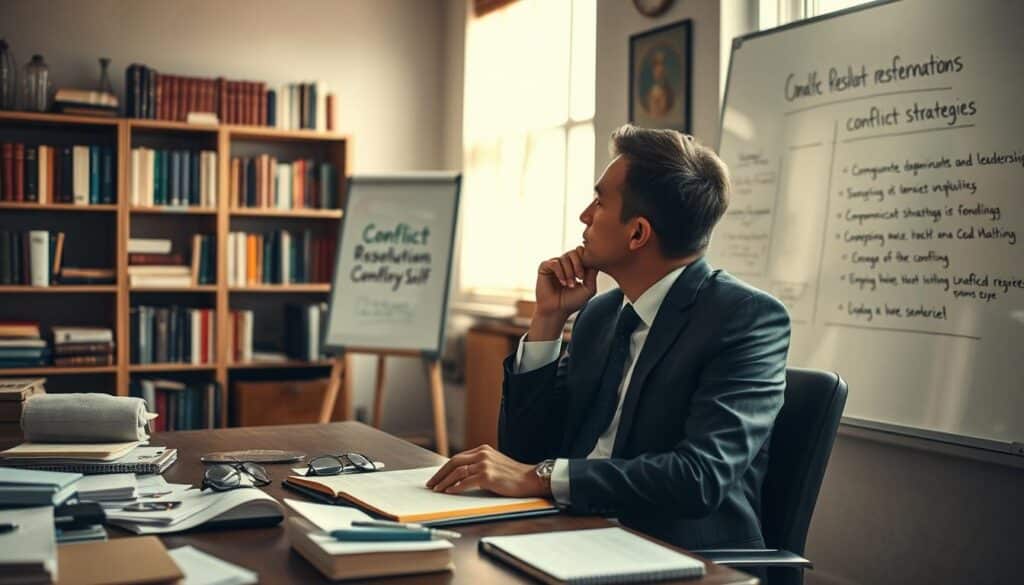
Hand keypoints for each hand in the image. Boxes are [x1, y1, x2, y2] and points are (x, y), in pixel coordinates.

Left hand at [424, 444, 547, 497]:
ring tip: (437, 490)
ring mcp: (485, 464)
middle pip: (454, 462)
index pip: (458, 458)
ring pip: (457, 472)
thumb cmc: (514, 476)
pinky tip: (449, 491)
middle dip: (440, 474)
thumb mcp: (495, 464)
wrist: (531, 479)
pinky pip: (466, 481)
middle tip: (431, 484)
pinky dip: (455, 487)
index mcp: (483, 450)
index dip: (445, 468)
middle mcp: (482, 454)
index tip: (437, 477)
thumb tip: (461, 476)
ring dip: (444, 482)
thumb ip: (480, 466)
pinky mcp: (488, 475)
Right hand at [534, 246, 597, 320]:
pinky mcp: (544, 267)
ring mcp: (555, 264)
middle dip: (579, 264)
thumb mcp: (589, 288)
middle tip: (580, 278)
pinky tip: (562, 282)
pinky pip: (554, 263)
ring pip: (565, 257)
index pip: (583, 253)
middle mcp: (565, 263)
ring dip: (569, 272)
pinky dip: (560, 272)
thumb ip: (593, 273)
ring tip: (570, 285)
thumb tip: (595, 259)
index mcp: (575, 266)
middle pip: (575, 252)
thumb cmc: (572, 301)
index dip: (587, 261)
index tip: (586, 276)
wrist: (556, 311)